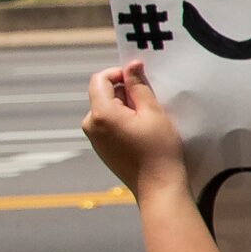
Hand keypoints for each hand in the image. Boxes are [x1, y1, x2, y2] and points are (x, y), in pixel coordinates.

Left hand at [80, 59, 185, 194]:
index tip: (140, 79)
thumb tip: (132, 65)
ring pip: (106, 108)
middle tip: (150, 105)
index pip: (100, 79)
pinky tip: (141, 133)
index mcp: (101, 114)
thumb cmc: (159, 150)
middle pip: (103, 94)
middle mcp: (91, 124)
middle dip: (125, 93)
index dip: (119, 73)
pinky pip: (107, 123)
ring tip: (147, 121)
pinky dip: (122, 120)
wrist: (157, 186)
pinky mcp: (100, 147)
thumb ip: (139, 86)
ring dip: (125, 107)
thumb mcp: (153, 113)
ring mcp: (93, 137)